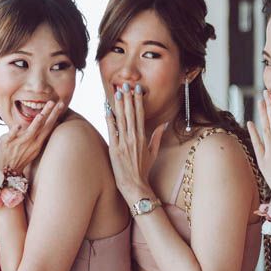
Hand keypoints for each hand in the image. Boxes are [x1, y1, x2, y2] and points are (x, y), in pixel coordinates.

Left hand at [0, 100, 64, 173]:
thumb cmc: (18, 157)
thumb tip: (41, 123)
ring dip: (36, 124)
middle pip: (43, 127)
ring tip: (41, 115)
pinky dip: (14, 131)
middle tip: (57, 103)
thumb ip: (36, 135)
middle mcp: (30, 143)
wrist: (4, 171)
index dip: (55, 115)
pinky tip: (17, 125)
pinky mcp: (7, 144)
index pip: (48, 126)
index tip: (61, 104)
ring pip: (30, 133)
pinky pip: (11, 136)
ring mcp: (19, 143)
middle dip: (51, 114)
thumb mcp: (31, 148)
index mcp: (37, 143)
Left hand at [105, 85, 167, 201]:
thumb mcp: (153, 152)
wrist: (135, 185)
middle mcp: (134, 138)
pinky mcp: (114, 149)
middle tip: (125, 85)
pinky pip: (112, 130)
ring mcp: (124, 143)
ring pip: (121, 119)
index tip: (136, 90)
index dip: (138, 101)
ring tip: (117, 92)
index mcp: (143, 137)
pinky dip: (109, 119)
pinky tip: (107, 109)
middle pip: (131, 114)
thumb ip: (157, 136)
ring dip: (119, 105)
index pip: (140, 115)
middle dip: (128, 98)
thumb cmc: (143, 170)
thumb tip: (164, 123)